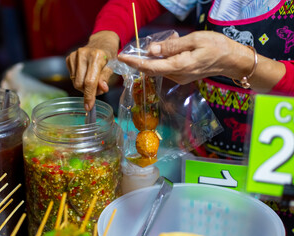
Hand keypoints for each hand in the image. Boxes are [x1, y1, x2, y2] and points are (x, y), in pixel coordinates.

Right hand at [66, 31, 119, 110]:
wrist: (102, 41)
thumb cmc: (109, 56)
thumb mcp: (113, 66)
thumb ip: (105, 78)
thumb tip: (102, 89)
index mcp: (96, 56)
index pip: (90, 81)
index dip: (89, 96)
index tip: (88, 107)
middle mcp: (83, 54)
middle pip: (80, 84)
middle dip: (88, 91)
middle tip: (97, 88)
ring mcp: (74, 55)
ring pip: (75, 82)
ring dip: (84, 86)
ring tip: (92, 80)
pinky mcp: (69, 57)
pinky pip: (72, 77)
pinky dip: (79, 79)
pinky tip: (86, 73)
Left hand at [118, 31, 238, 83]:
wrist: (232, 60)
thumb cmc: (216, 46)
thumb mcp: (194, 40)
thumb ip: (171, 46)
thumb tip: (151, 49)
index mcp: (179, 66)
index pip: (150, 67)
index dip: (134, 62)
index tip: (121, 57)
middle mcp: (177, 76)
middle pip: (151, 69)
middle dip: (139, 60)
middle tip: (131, 51)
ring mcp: (180, 78)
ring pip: (158, 69)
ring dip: (153, 58)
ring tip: (162, 43)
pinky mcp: (182, 77)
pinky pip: (166, 69)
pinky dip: (162, 60)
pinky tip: (170, 49)